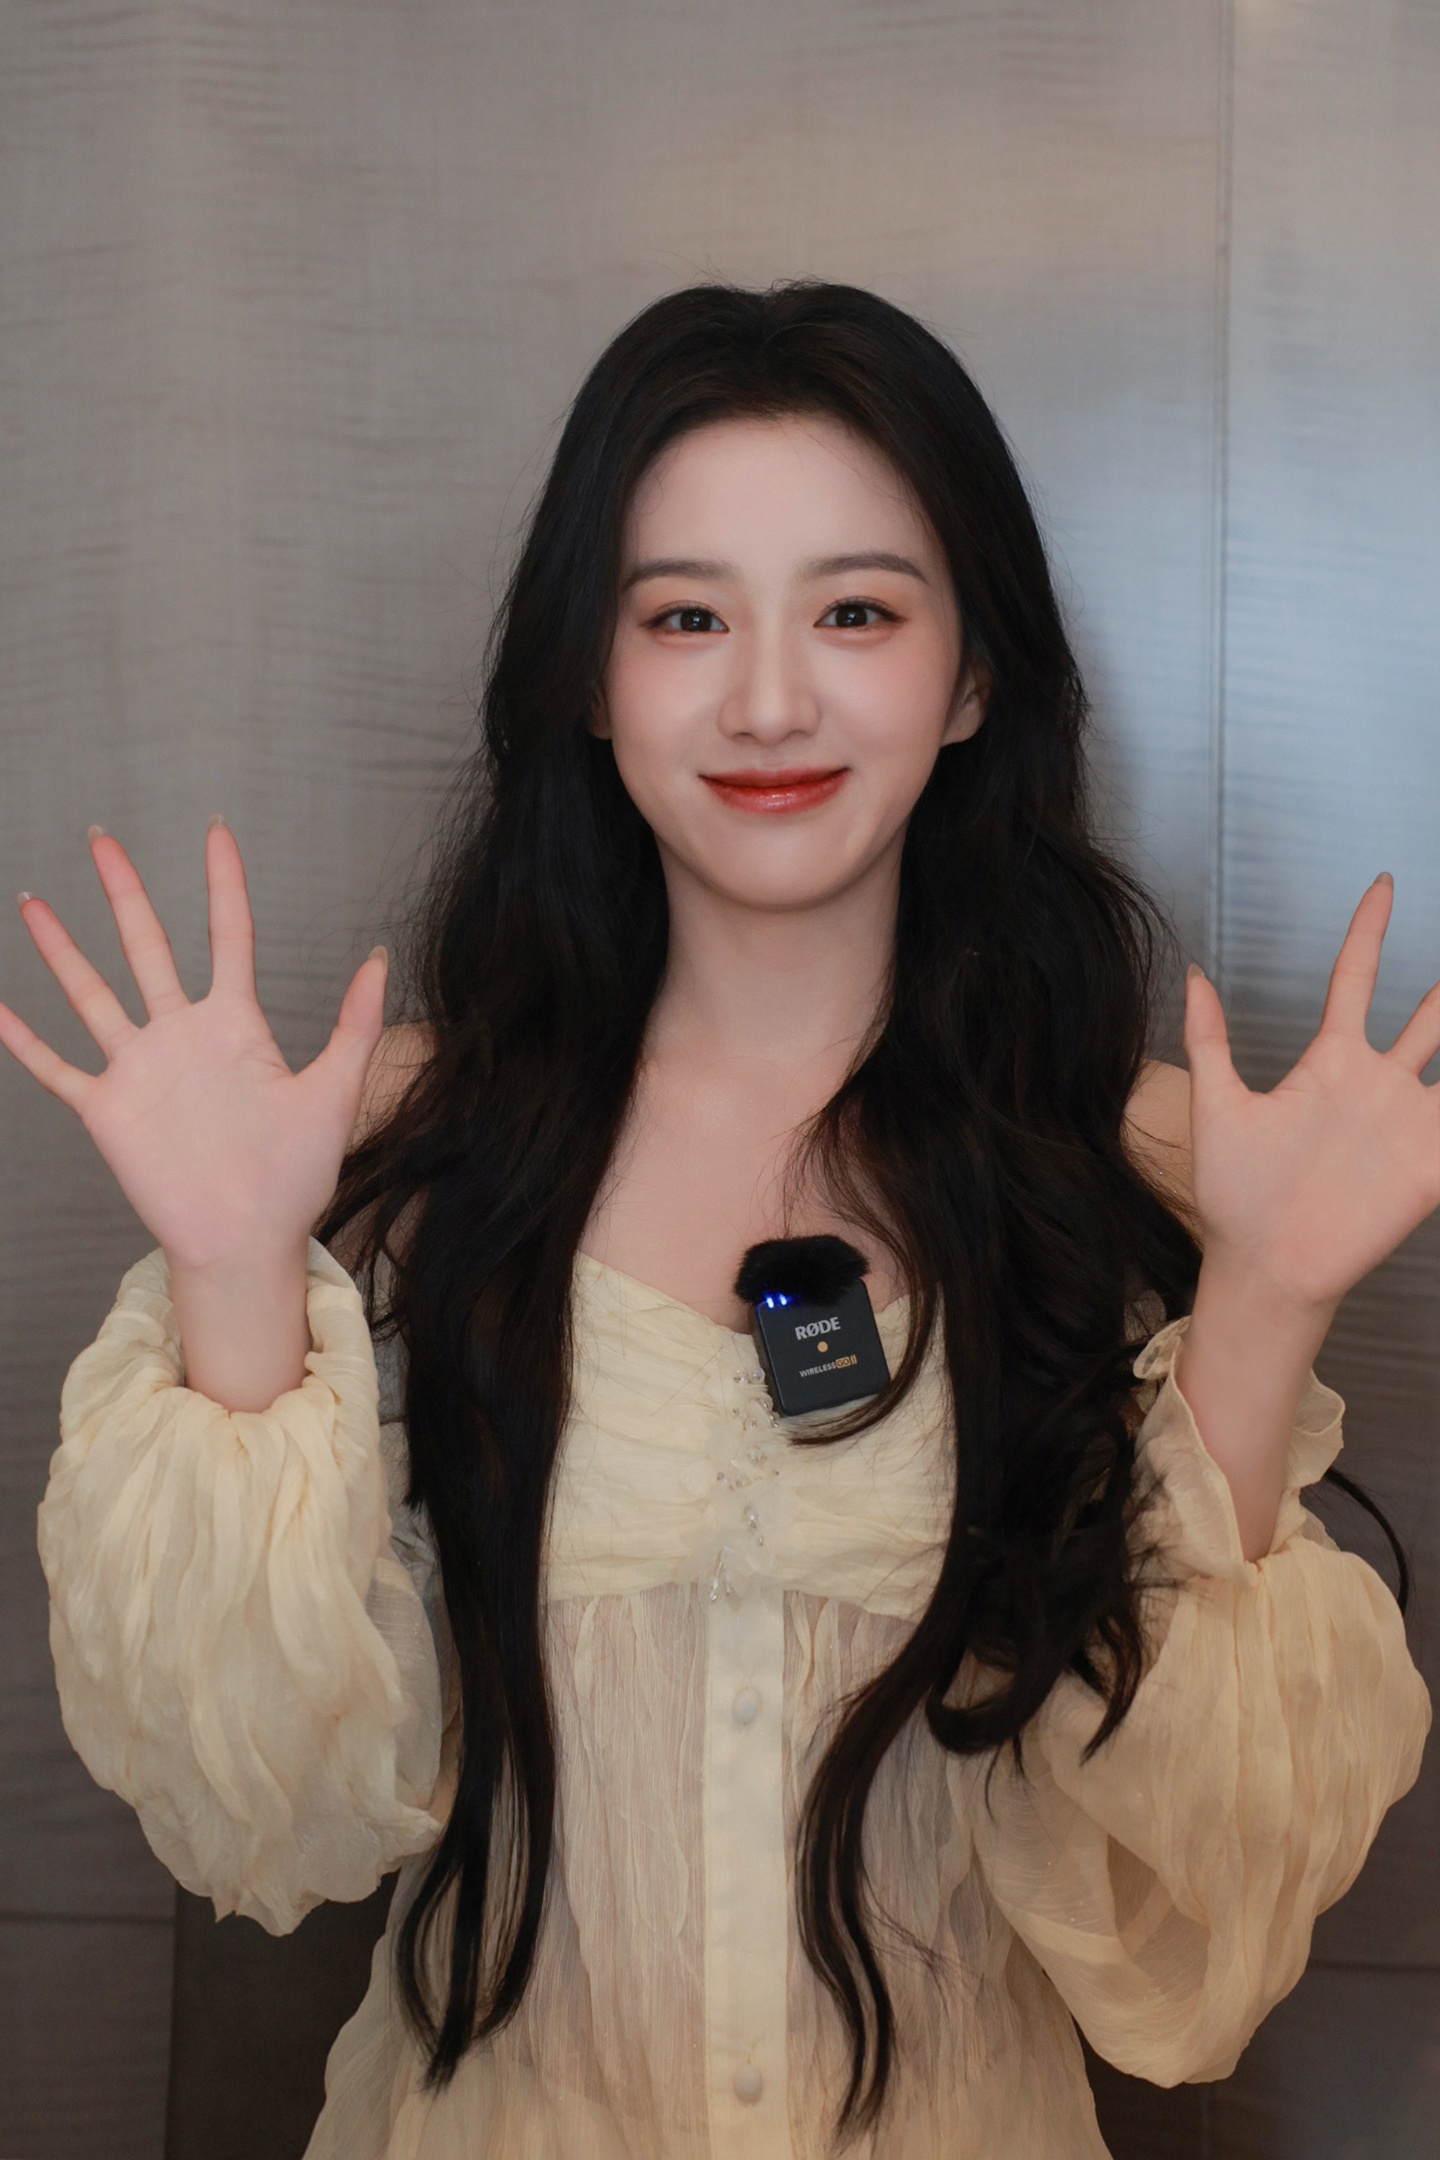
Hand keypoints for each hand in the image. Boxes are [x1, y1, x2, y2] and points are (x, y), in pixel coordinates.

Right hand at [0, 821, 386, 1274]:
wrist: (250, 1241)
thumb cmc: (296, 1177)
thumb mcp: (334, 1091)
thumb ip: (355, 1023)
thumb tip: (379, 955)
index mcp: (236, 1026)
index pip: (227, 935)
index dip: (222, 883)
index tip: (215, 832)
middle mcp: (183, 1036)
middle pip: (147, 946)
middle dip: (124, 892)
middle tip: (101, 838)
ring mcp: (141, 1070)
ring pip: (93, 993)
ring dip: (62, 950)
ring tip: (34, 903)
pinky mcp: (109, 1110)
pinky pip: (58, 1066)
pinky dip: (24, 1040)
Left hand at [1183, 874, 1439, 1317]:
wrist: (1261, 1266)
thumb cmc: (1234, 1195)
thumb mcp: (1215, 1106)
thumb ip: (1208, 1039)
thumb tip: (1192, 972)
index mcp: (1328, 1064)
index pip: (1355, 979)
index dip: (1369, 931)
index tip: (1381, 886)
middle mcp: (1374, 1086)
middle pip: (1429, 1018)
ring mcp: (1406, 1125)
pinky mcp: (1429, 1168)